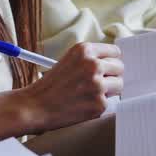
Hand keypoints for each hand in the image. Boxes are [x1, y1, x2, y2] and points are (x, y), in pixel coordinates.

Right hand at [0, 42, 121, 138]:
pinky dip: (99, 105)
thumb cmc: (50, 85)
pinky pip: (110, 102)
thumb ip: (89, 59)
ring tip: (91, 93)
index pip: (114, 52)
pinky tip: (84, 104)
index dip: (111, 61)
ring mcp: (98, 84)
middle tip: (100, 82)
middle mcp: (93, 64)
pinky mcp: (100, 103)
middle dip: (112, 75)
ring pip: (119, 85)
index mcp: (84, 50)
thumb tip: (113, 64)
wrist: (36, 105)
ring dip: (109, 90)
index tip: (109, 67)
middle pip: (120, 67)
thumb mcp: (69, 61)